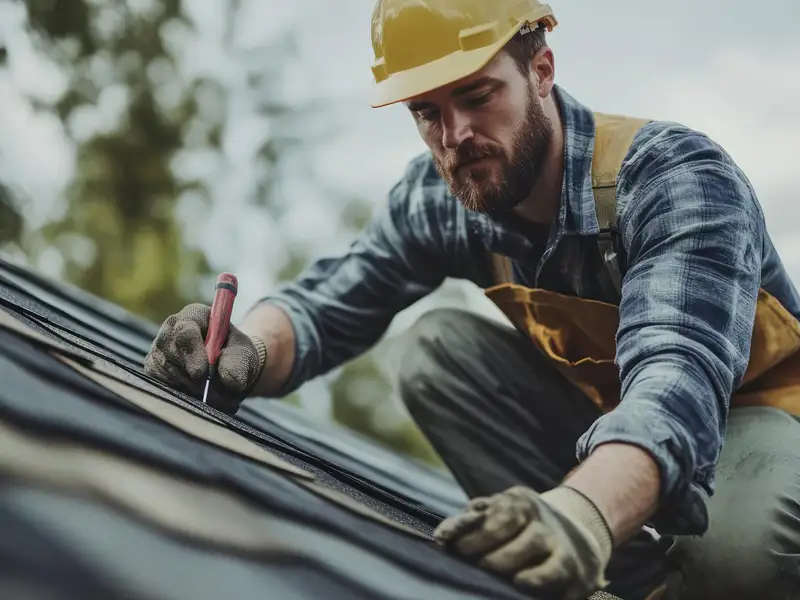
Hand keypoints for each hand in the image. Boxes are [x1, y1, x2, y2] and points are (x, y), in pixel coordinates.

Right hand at [144, 303, 266, 413]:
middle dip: (193, 376)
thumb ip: (237, 364)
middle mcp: (171, 328)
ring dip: (190, 387)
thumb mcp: (243, 355)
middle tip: (211, 388)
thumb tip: (229, 380)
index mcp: (195, 315)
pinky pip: (161, 384)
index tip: (202, 372)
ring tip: (210, 391)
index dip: (192, 352)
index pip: (185, 331)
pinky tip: (195, 393)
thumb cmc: (236, 355)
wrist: (229, 369)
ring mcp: (159, 349)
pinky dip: (180, 393)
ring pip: (167, 372)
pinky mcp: (154, 368)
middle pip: (172, 353)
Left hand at [434, 486, 611, 599]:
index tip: (454, 548)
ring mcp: (559, 540)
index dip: (473, 531)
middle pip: (511, 524)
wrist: (575, 540)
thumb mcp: (496, 517)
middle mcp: (541, 516)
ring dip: (507, 559)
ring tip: (490, 572)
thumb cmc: (519, 531)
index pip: (495, 511)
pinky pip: (555, 571)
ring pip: (533, 543)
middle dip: (486, 545)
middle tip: (472, 562)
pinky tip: (519, 583)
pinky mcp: (575, 568)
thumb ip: (468, 524)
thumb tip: (441, 535)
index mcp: (519, 501)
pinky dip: (537, 578)